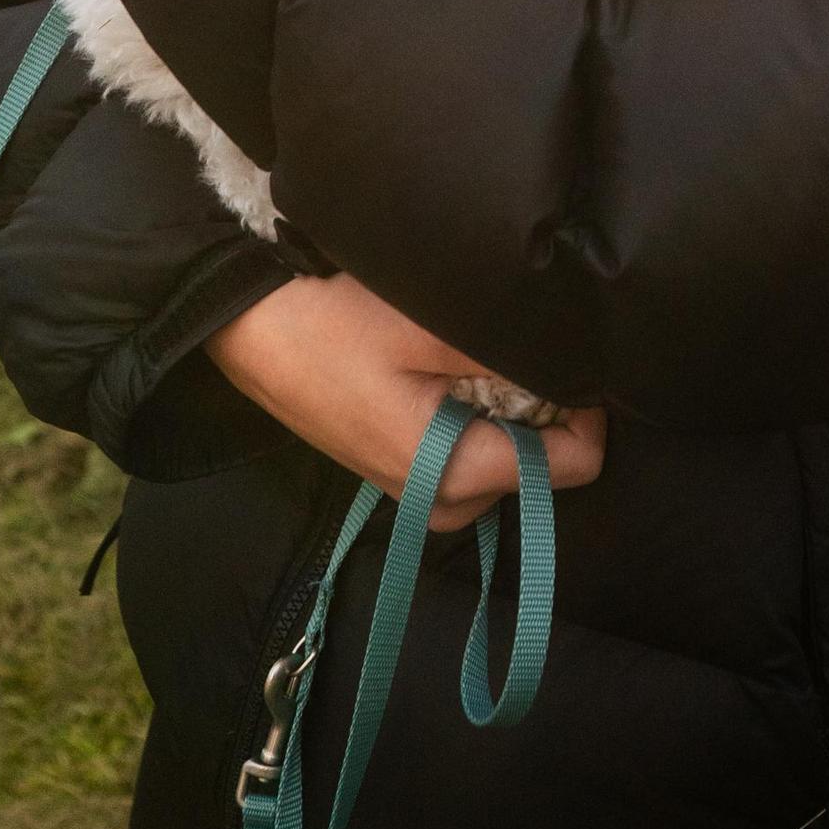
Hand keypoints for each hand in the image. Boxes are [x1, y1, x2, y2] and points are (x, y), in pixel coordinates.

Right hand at [208, 273, 606, 533]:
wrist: (242, 322)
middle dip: (538, 406)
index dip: (585, 403)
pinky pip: (464, 449)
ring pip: (502, 454)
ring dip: (502, 406)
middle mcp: (441, 506)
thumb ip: (518, 353)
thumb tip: (587, 366)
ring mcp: (415, 492)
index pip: (575, 463)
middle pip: (540, 463)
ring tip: (461, 353)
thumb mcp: (434, 325)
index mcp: (456, 478)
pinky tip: (434, 366)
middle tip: (495, 346)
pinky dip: (469, 411)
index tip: (560, 350)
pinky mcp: (397, 470)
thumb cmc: (334, 321)